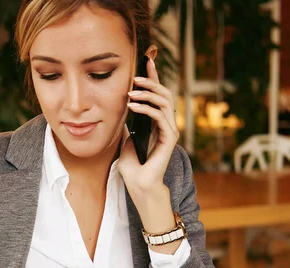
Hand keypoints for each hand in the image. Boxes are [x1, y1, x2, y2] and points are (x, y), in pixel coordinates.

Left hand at [118, 57, 179, 195]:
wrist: (138, 185)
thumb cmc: (132, 167)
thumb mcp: (126, 139)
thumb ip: (128, 125)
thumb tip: (120, 110)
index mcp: (157, 122)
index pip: (157, 95)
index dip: (153, 77)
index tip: (147, 61)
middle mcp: (166, 124)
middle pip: (164, 93)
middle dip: (151, 81)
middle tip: (135, 76)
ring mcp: (169, 130)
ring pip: (164, 101)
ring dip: (147, 93)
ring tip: (131, 92)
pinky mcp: (169, 138)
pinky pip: (160, 116)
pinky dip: (146, 108)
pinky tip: (132, 106)